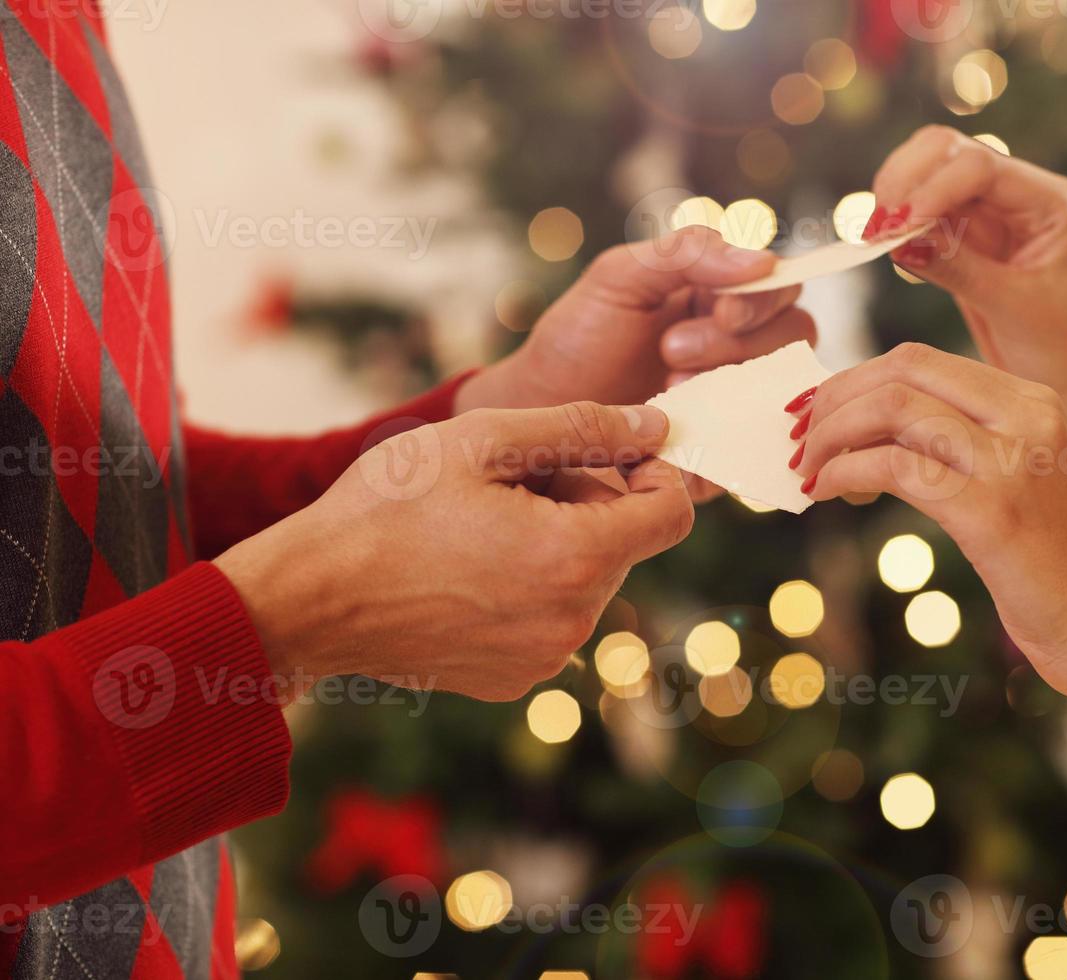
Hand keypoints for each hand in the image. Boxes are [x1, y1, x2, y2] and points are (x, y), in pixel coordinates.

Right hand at [216, 402, 693, 702]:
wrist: (307, 600)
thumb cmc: (386, 507)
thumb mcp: (482, 440)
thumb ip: (582, 428)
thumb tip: (656, 426)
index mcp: (574, 557)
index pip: (673, 514)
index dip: (654, 471)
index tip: (611, 450)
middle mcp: (573, 620)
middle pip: (625, 543)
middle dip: (588, 502)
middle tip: (509, 481)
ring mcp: (544, 659)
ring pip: (589, 579)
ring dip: (557, 542)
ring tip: (480, 523)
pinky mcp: (514, 681)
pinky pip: (552, 618)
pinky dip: (530, 587)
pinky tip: (467, 568)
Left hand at [457, 226, 814, 500]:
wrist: (542, 415)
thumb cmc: (578, 341)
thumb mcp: (620, 278)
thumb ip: (685, 253)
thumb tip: (763, 261)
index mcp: (721, 296)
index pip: (780, 285)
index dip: (763, 298)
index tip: (720, 311)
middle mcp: (742, 346)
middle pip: (795, 334)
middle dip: (737, 342)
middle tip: (671, 352)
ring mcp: (740, 398)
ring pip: (785, 385)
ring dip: (731, 383)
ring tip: (669, 391)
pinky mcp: (731, 449)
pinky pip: (766, 444)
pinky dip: (735, 433)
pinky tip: (685, 428)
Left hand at [790, 343, 1066, 695]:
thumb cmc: (1056, 568)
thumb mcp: (1019, 483)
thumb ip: (964, 447)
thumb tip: (871, 433)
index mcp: (1034, 400)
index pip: (922, 361)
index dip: (854, 379)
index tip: (815, 412)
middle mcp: (1030, 415)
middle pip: (903, 369)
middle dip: (835, 396)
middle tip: (798, 436)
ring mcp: (1015, 459)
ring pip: (894, 408)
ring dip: (832, 434)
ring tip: (807, 469)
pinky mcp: (994, 510)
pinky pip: (896, 467)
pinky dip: (846, 472)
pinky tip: (827, 492)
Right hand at [869, 126, 1066, 434]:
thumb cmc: (1065, 349)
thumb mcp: (1011, 307)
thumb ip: (957, 268)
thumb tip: (900, 239)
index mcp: (1050, 203)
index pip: (981, 166)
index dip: (932, 188)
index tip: (897, 226)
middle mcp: (1022, 196)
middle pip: (949, 152)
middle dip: (906, 180)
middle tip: (876, 227)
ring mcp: (994, 214)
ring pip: (931, 175)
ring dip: (898, 198)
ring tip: (875, 238)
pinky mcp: (970, 238)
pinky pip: (926, 214)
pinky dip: (902, 223)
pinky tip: (886, 246)